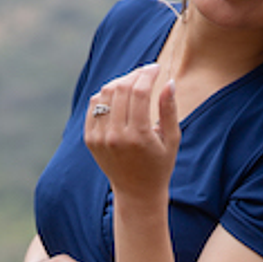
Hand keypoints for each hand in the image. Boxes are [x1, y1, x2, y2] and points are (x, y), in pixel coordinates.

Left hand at [83, 63, 178, 205]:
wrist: (136, 193)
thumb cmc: (159, 166)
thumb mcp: (171, 140)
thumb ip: (169, 109)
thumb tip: (168, 82)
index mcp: (138, 136)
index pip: (139, 92)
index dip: (148, 74)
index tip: (156, 68)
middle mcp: (115, 136)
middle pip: (121, 89)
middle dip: (135, 75)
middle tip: (145, 74)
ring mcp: (99, 138)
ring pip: (105, 94)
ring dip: (120, 83)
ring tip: (133, 84)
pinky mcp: (90, 139)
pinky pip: (94, 106)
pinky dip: (105, 96)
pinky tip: (118, 97)